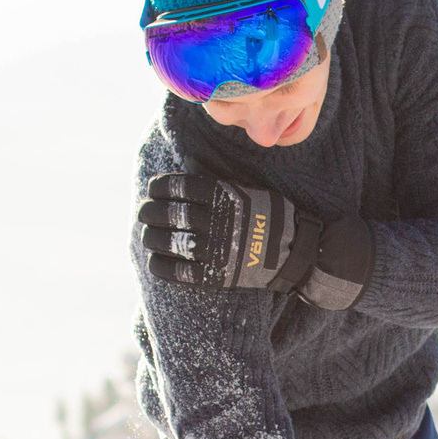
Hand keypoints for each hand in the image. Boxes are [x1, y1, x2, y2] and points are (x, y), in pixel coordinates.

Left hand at [140, 172, 325, 295]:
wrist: (293, 252)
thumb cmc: (268, 215)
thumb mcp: (247, 189)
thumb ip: (217, 180)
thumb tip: (187, 163)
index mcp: (224, 196)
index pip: (180, 187)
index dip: (160, 187)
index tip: (152, 189)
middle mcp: (216, 221)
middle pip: (170, 214)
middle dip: (150, 212)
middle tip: (144, 212)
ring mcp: (215, 249)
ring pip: (170, 241)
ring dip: (151, 237)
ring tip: (147, 235)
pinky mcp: (215, 275)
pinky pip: (178, 271)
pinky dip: (161, 266)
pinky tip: (155, 260)